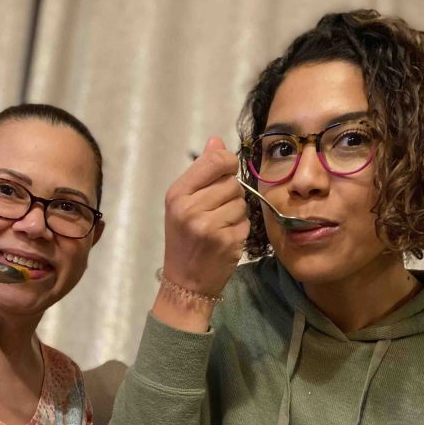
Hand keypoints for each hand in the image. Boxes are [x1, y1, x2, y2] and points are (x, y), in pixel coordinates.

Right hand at [162, 136, 248, 299]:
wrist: (185, 283)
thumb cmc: (184, 240)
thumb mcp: (183, 204)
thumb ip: (201, 172)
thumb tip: (217, 141)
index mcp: (177, 194)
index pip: (214, 161)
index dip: (227, 163)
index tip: (225, 174)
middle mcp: (190, 209)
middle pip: (231, 182)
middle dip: (230, 194)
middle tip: (217, 211)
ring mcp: (209, 227)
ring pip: (242, 201)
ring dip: (237, 212)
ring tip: (220, 226)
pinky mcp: (227, 241)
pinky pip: (246, 221)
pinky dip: (240, 229)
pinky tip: (226, 239)